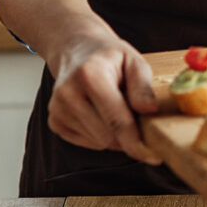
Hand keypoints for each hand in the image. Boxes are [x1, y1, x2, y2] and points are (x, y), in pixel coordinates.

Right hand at [44, 31, 161, 164]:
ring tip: (112, 107)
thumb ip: (142, 85)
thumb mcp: (133, 60)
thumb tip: (149, 110)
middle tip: (132, 113)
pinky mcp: (54, 121)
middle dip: (126, 133)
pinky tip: (97, 113)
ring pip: (97, 143)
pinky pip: (86, 143)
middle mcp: (68, 93)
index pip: (116, 120)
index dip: (136, 141)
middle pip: (107, 137)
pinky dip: (98, 135)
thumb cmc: (108, 57)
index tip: (152, 156)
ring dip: (112, 133)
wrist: (77, 50)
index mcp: (90, 75)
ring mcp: (57, 109)